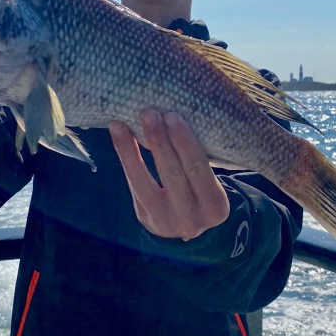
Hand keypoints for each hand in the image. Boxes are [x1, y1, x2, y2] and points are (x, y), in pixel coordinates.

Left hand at [109, 110, 229, 240]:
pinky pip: (133, 186)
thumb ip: (198, 158)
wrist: (189, 224)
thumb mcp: (210, 182)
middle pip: (173, 176)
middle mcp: (192, 220)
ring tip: (120, 124)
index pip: (199, 171)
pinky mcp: (146, 219)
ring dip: (131, 151)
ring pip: (145, 185)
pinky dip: (125, 158)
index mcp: (216, 207)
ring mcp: (167, 223)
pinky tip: (118, 136)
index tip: (172, 116)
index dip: (185, 143)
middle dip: (159, 142)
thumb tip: (176, 112)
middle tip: (149, 114)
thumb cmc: (203, 188)